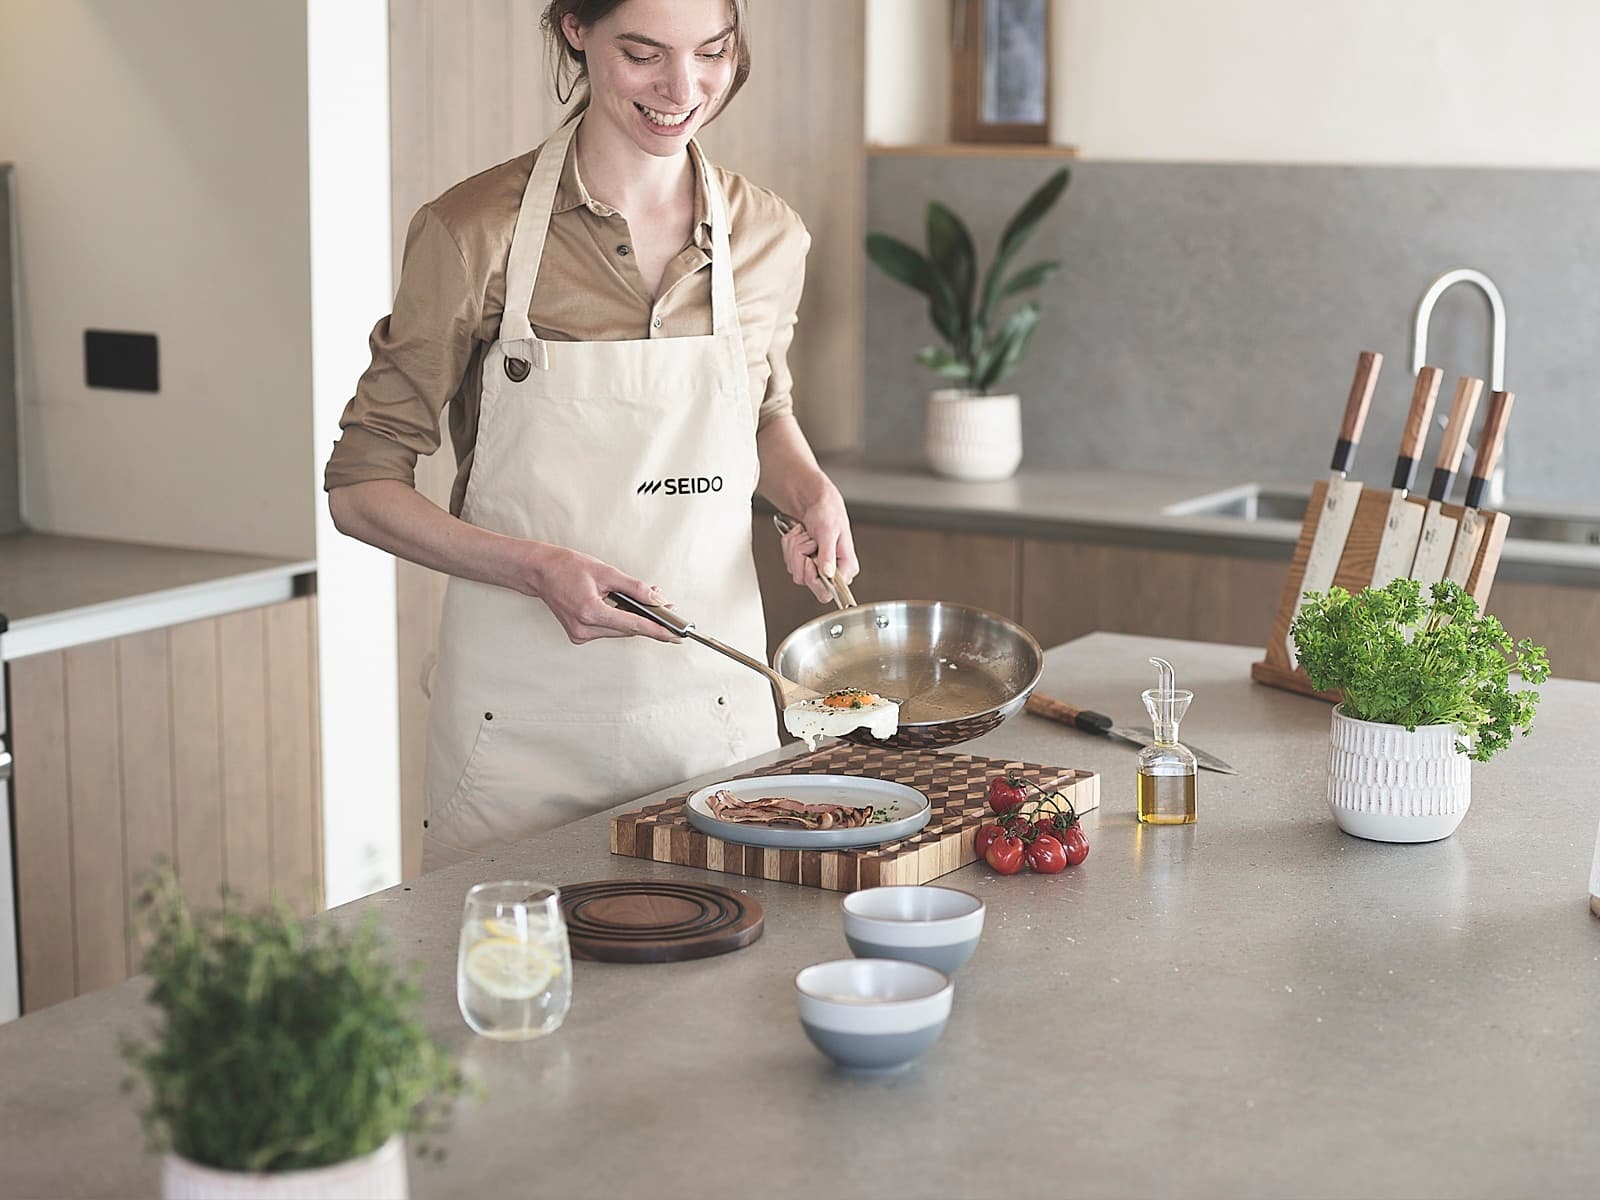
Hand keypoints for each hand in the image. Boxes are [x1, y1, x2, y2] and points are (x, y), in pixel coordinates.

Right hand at [525, 545, 681, 644]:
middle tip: (665, 606)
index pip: (633, 625)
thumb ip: (635, 588)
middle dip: (648, 619)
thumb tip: (657, 600)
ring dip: (634, 618)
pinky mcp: (579, 635)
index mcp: (590, 612)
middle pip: (628, 629)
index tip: (675, 636)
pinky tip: (625, 607)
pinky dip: (620, 619)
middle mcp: (584, 628)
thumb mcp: (606, 572)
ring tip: (645, 601)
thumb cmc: (566, 567)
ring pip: (619, 631)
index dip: (657, 630)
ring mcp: (580, 634)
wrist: (540, 572)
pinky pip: (609, 630)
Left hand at [780, 489, 858, 603]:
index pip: (828, 592)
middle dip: (801, 557)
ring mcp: (817, 568)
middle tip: (809, 541)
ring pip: (796, 571)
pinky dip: (791, 546)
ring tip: (807, 535)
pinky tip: (801, 536)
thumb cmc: (829, 512)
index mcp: (847, 567)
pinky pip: (790, 562)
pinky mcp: (805, 563)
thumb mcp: (828, 531)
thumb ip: (828, 554)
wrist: (816, 502)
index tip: (810, 560)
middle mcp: (833, 571)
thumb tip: (828, 573)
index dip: (814, 579)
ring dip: (796, 549)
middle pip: (807, 581)